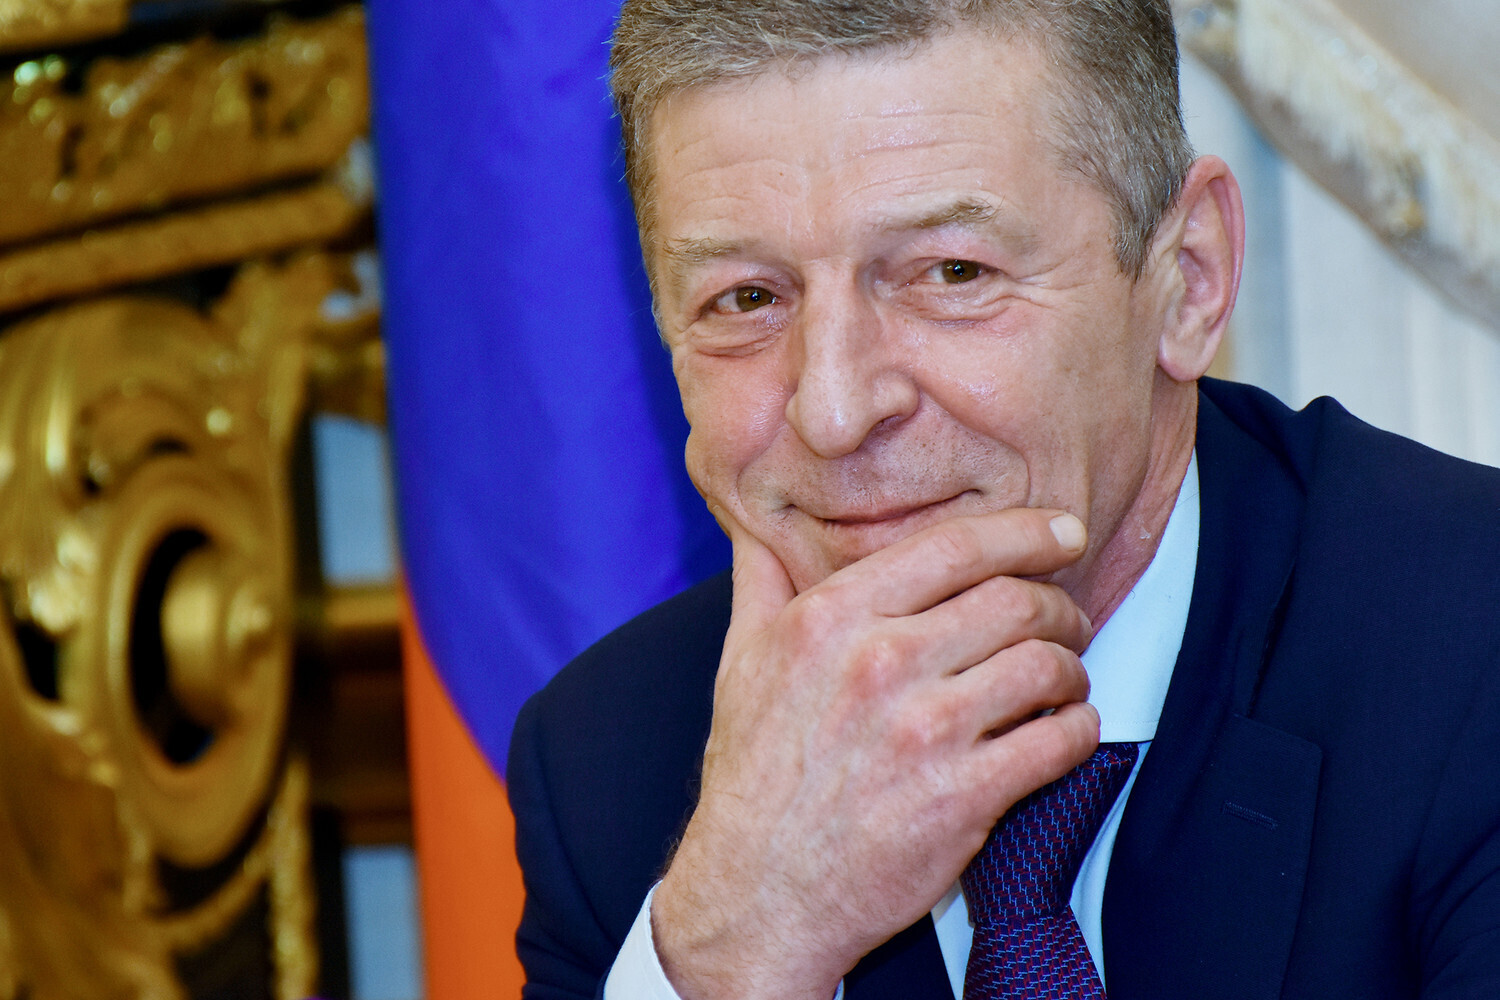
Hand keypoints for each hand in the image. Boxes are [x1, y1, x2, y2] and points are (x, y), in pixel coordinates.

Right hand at [651, 507, 1100, 999]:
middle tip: (1066, 622)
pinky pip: (1058, 741)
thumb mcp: (739, 663)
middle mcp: (879, 663)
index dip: (1025, 531)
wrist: (756, 894)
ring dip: (1072, 669)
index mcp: (830, 619)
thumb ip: (760, 582)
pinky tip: (1064, 731)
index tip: (1062, 532)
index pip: (954, 546)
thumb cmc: (752, 777)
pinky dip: (1078, 730)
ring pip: (1045, 665)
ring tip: (1063, 681)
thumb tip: (752, 522)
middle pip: (1015, 601)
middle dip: (1059, 607)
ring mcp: (924, 732)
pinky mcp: (962, 798)